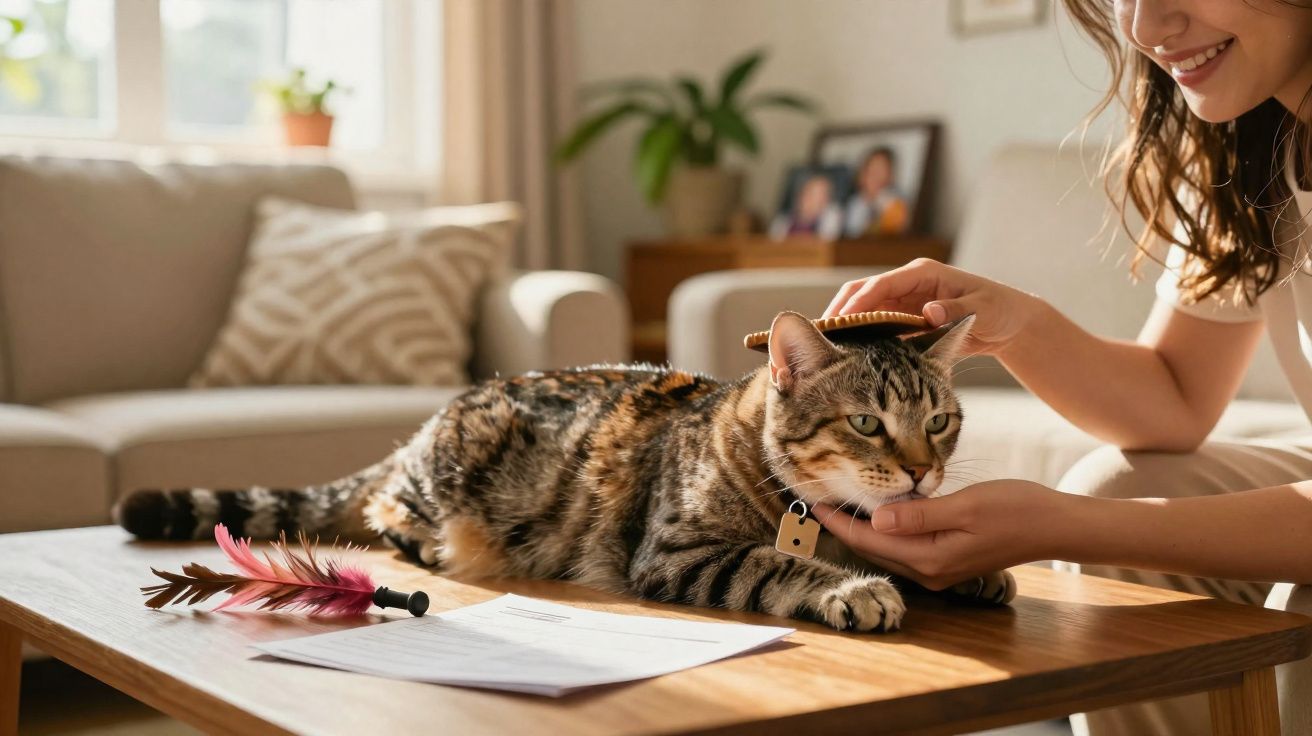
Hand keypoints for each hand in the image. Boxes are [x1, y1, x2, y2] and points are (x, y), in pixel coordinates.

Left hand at [812, 480, 1068, 589]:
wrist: (1054, 526)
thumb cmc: (1015, 509)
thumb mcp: (965, 506)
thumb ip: (918, 516)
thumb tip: (875, 521)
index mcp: (929, 558)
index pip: (868, 541)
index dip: (837, 521)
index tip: (811, 501)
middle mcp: (928, 571)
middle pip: (871, 548)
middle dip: (842, 525)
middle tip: (815, 499)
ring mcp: (937, 569)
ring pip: (886, 549)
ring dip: (861, 528)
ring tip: (837, 503)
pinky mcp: (947, 561)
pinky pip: (904, 547)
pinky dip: (885, 531)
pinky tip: (877, 511)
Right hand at [822, 259, 1040, 356]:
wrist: (1010, 325)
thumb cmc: (1001, 310)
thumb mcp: (983, 309)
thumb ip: (956, 310)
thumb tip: (929, 311)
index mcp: (922, 274)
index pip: (880, 285)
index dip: (857, 303)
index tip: (839, 323)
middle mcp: (908, 285)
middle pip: (862, 294)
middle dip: (840, 313)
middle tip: (820, 337)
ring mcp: (905, 304)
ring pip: (865, 312)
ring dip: (846, 328)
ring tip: (826, 351)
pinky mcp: (906, 322)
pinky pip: (876, 329)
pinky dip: (861, 341)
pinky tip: (848, 359)